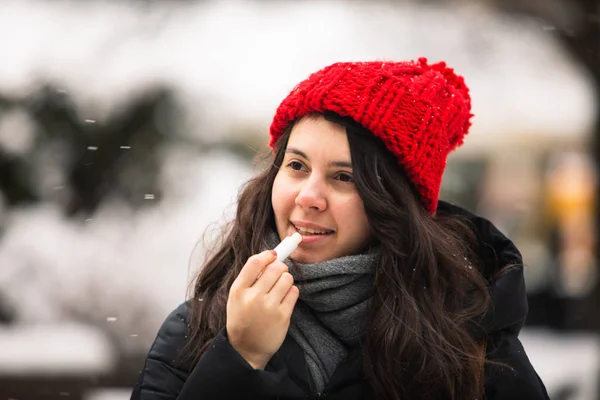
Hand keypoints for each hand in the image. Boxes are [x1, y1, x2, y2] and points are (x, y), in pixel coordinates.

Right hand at [226, 250, 298, 368]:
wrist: (246, 350)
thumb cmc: (242, 319)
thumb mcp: (236, 298)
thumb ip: (250, 278)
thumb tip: (272, 256)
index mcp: (238, 291)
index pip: (255, 262)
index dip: (267, 255)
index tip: (273, 254)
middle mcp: (253, 298)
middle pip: (275, 268)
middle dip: (280, 267)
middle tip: (279, 272)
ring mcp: (268, 307)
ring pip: (287, 278)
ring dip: (286, 279)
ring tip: (280, 288)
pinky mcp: (283, 316)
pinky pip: (294, 292)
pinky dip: (291, 291)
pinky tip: (284, 298)